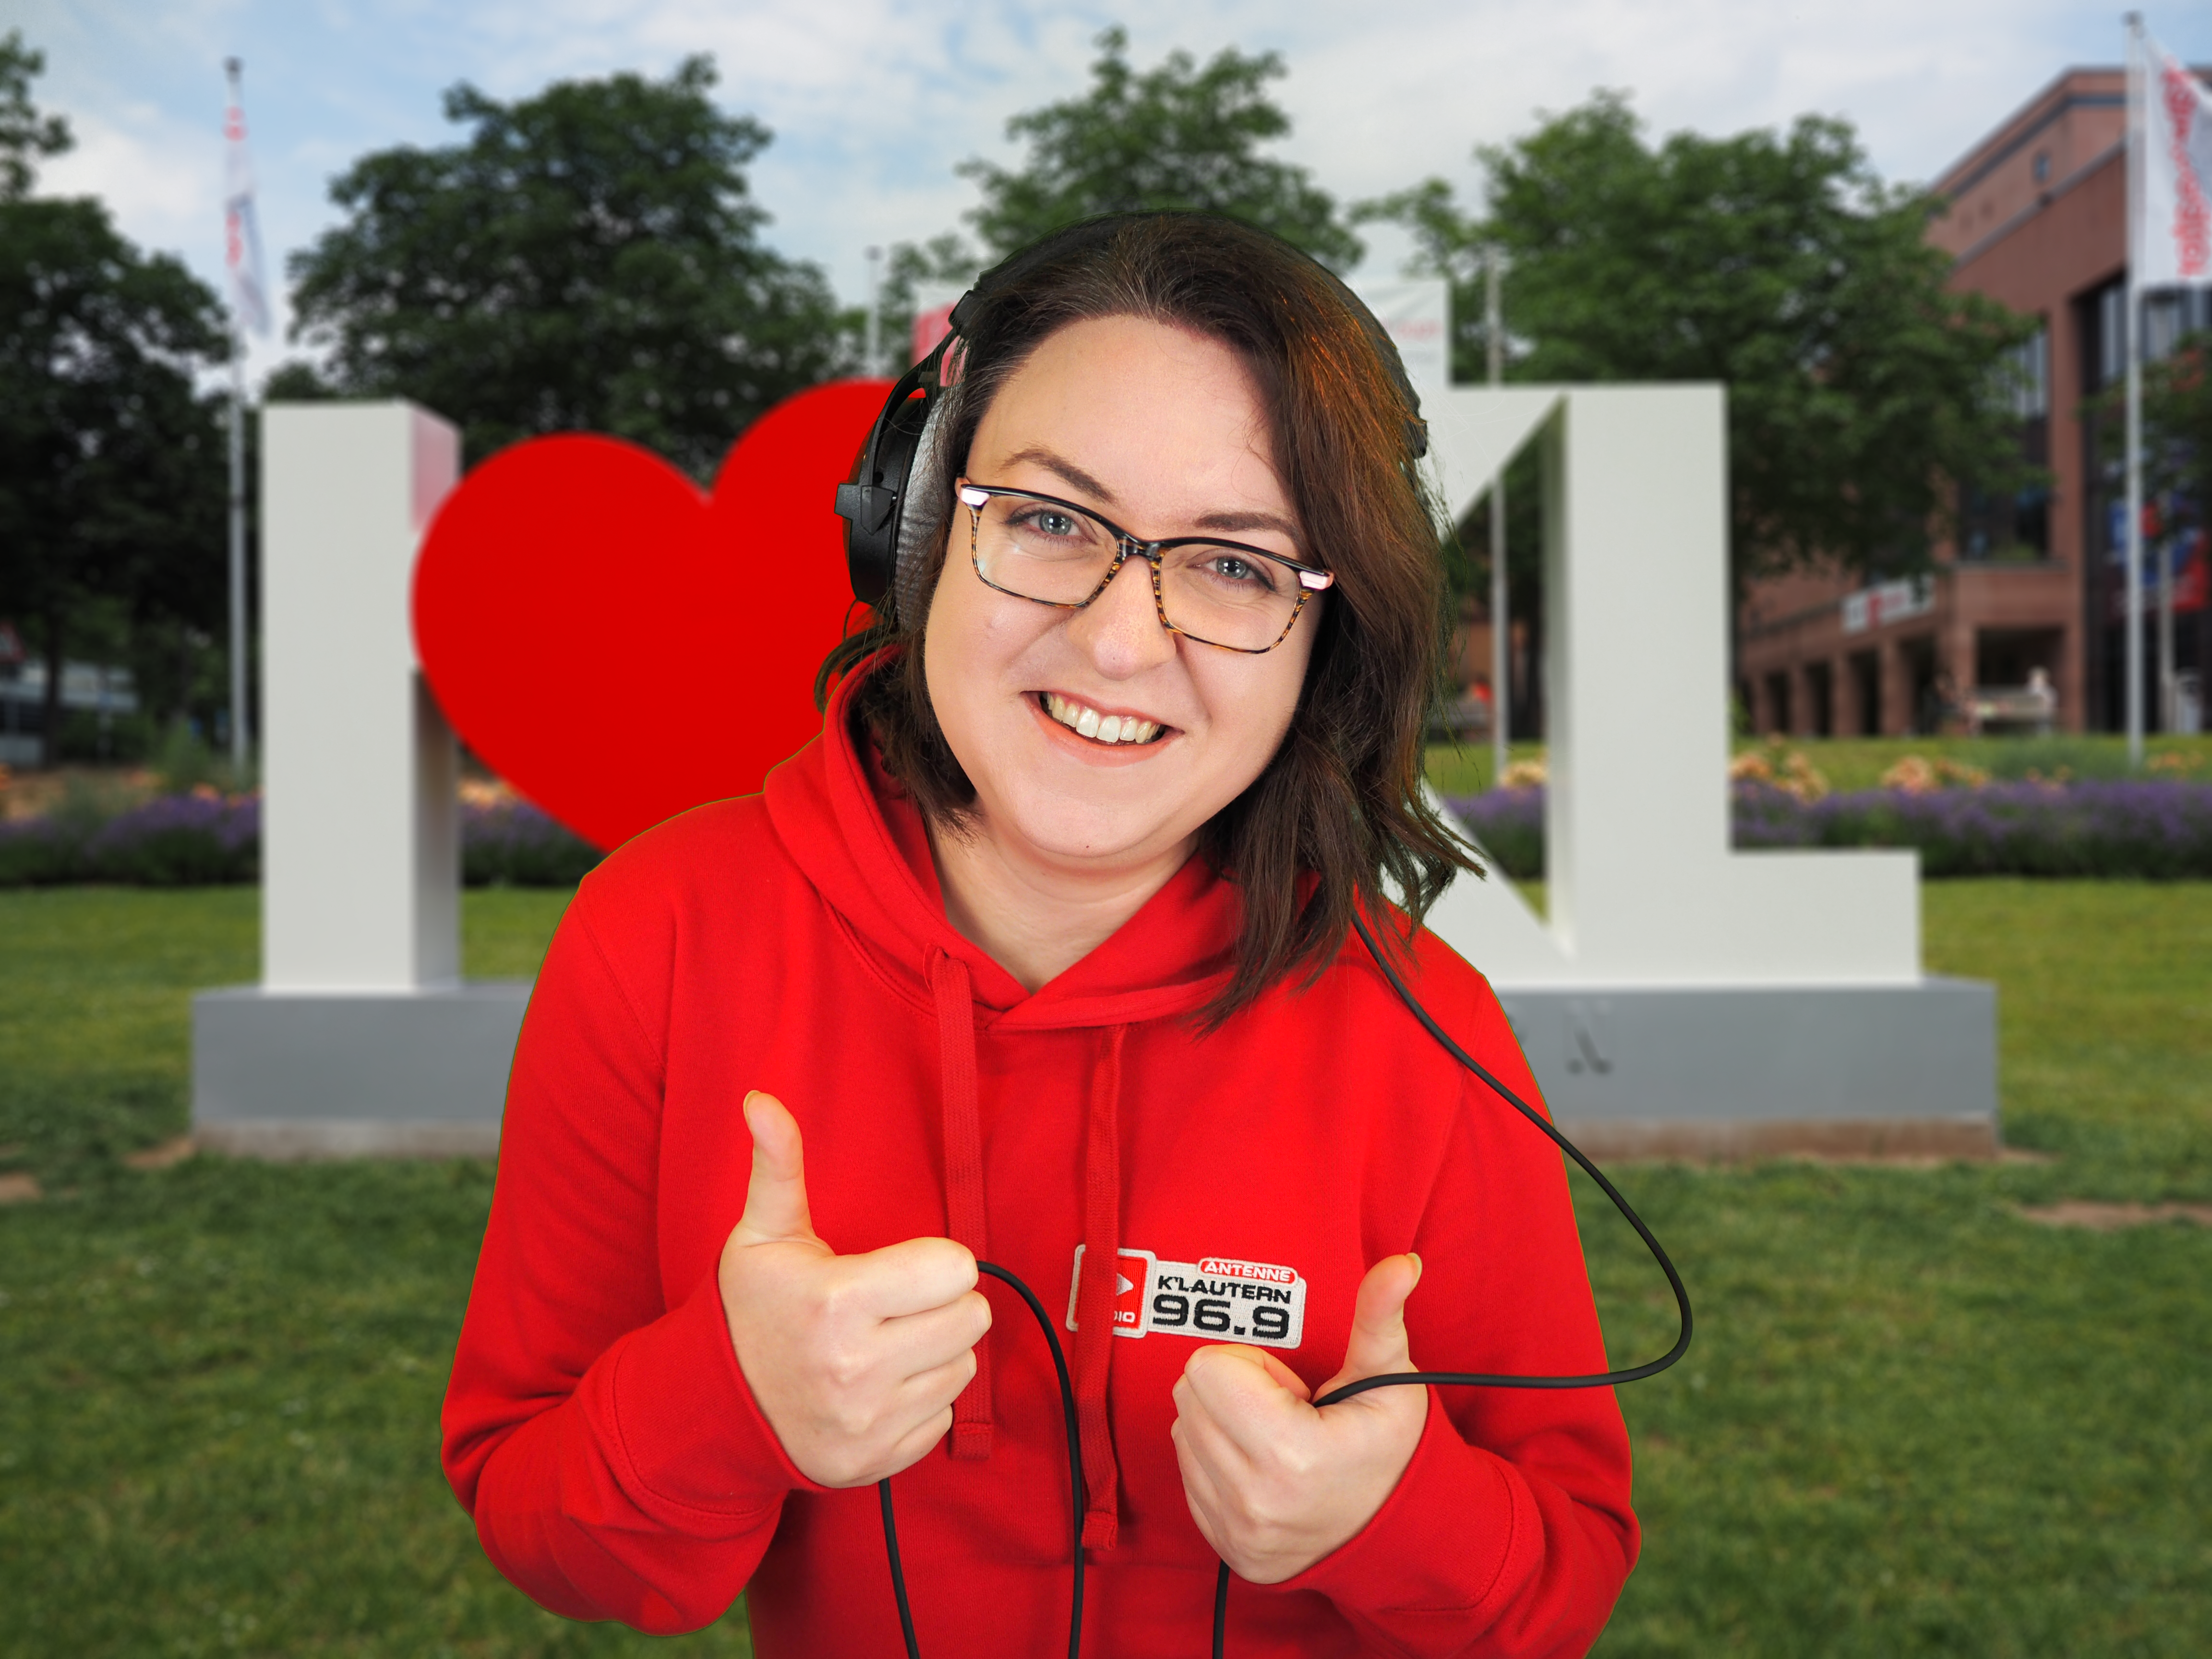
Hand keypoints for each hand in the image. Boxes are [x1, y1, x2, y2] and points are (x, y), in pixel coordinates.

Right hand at [717, 1091, 990, 1487]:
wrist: (713, 1406)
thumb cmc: (751, 1308)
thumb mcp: (763, 1233)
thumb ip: (779, 1164)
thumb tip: (761, 1099)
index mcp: (837, 1302)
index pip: (955, 1268)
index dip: (934, 1262)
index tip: (902, 1268)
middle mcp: (856, 1368)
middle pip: (972, 1317)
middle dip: (942, 1304)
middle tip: (898, 1305)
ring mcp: (867, 1423)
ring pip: (965, 1367)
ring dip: (936, 1352)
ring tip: (887, 1342)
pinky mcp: (877, 1463)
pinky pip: (944, 1417)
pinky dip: (921, 1400)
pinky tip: (880, 1385)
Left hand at [1171, 1254, 1425, 1582]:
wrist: (1402, 1532)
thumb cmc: (1392, 1448)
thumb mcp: (1390, 1378)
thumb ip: (1379, 1315)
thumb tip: (1402, 1263)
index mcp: (1291, 1454)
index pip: (1207, 1369)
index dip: (1252, 1365)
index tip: (1291, 1388)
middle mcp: (1255, 1500)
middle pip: (1189, 1396)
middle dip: (1234, 1390)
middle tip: (1286, 1411)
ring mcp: (1238, 1530)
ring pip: (1183, 1433)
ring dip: (1222, 1425)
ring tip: (1278, 1440)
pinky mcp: (1226, 1548)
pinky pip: (1187, 1475)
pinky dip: (1217, 1462)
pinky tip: (1264, 1468)